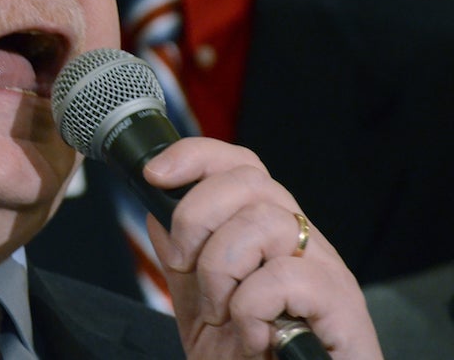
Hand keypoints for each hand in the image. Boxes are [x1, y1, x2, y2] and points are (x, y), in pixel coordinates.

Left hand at [144, 138, 382, 359]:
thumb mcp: (201, 304)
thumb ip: (183, 258)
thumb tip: (156, 210)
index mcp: (269, 235)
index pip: (241, 166)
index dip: (195, 156)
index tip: (153, 174)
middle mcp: (302, 242)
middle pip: (249, 181)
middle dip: (194, 218)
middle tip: (182, 268)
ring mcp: (326, 270)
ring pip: (263, 222)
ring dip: (221, 272)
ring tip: (223, 315)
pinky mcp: (342, 304)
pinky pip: (284, 277)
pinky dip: (252, 310)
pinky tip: (256, 340)